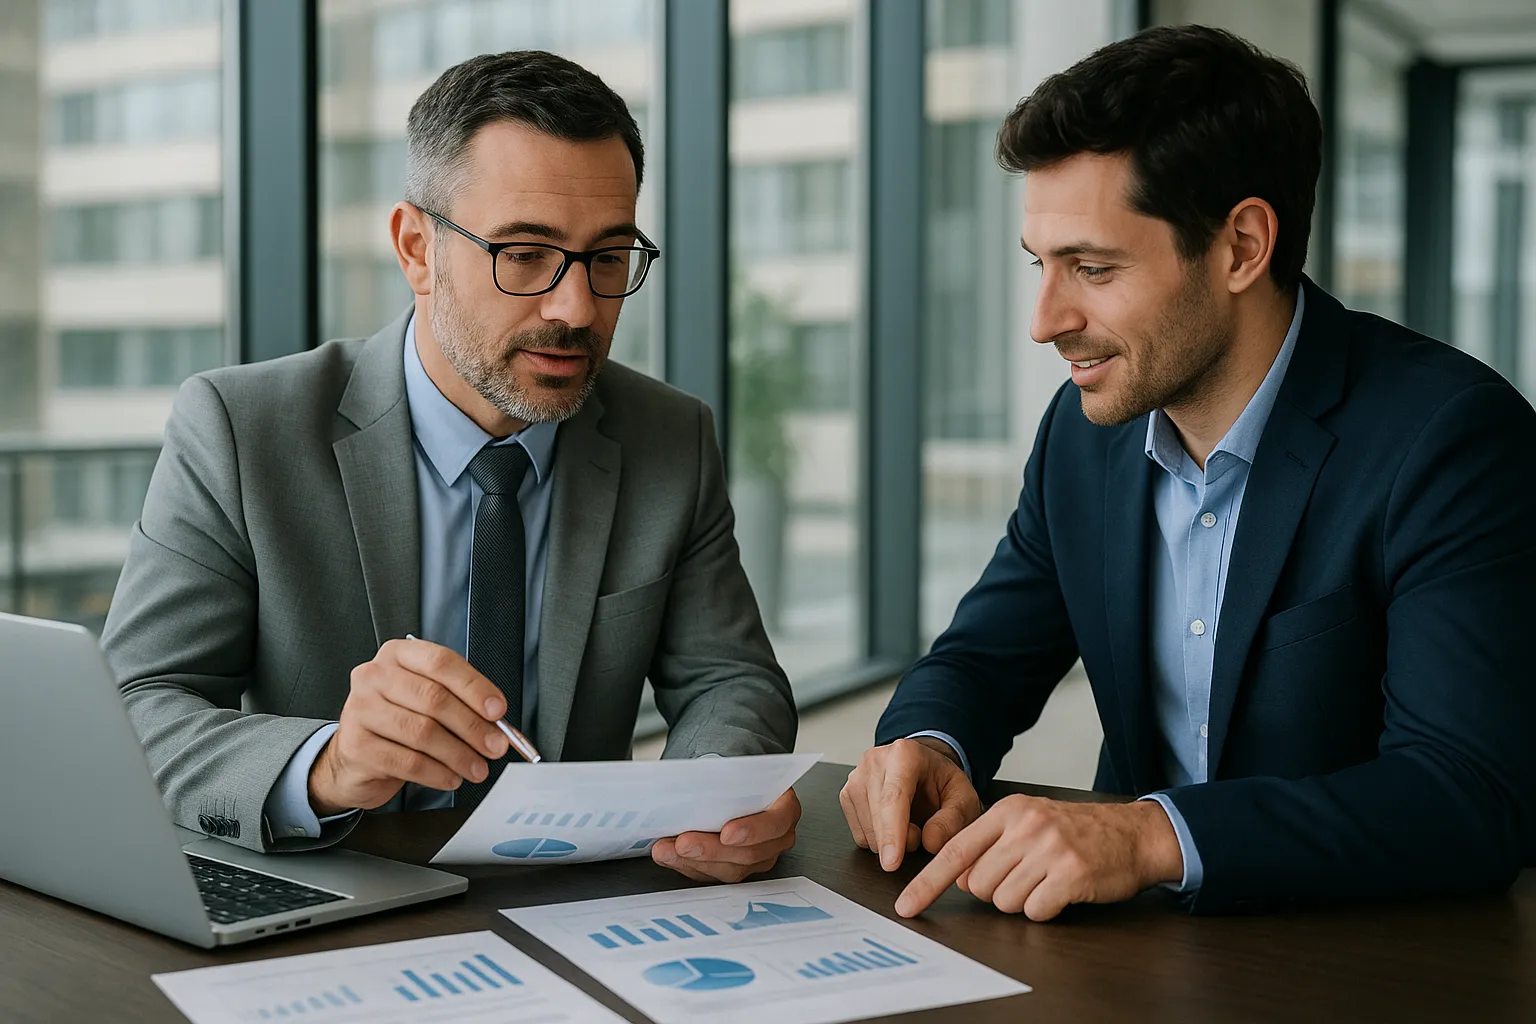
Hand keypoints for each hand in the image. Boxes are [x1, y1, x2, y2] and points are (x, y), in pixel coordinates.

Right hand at [309, 638, 511, 814]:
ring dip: (459, 754)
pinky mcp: (356, 745)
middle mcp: (374, 676)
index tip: (497, 710)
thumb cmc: (399, 720)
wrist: (358, 755)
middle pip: (434, 698)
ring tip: (477, 767)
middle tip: (495, 746)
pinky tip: (451, 777)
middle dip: (472, 726)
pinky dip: (437, 773)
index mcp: (398, 655)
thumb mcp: (427, 700)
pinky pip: (408, 762)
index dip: (474, 687)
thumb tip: (497, 724)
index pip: (441, 663)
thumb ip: (461, 703)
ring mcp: (360, 709)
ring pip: (422, 732)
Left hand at [651, 788, 800, 882]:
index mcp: (785, 809)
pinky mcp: (734, 868)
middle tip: (684, 843)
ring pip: (728, 869)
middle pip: (747, 854)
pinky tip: (668, 855)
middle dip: (711, 850)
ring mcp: (757, 858)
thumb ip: (727, 779)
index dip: (752, 831)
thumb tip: (698, 783)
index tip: (726, 833)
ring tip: (666, 850)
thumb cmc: (742, 778)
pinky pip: (712, 874)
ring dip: (693, 861)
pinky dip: (687, 865)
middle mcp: (776, 839)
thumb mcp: (741, 770)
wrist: (738, 786)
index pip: (775, 824)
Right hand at [840, 737, 982, 870]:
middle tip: (921, 836)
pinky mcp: (846, 795)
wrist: (925, 770)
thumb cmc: (942, 783)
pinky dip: (878, 841)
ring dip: (890, 843)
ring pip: (867, 831)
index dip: (892, 833)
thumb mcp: (964, 799)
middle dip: (900, 842)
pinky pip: (859, 835)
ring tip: (909, 825)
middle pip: (878, 818)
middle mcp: (875, 760)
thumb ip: (953, 820)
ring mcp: (856, 776)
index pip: (894, 798)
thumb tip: (931, 842)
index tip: (892, 862)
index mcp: (905, 754)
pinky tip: (892, 826)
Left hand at [893, 795, 1183, 920]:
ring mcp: (1048, 850)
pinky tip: (1061, 890)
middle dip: (996, 890)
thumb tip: (960, 878)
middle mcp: (1025, 826)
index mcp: (1008, 811)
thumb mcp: (1028, 823)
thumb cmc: (1075, 832)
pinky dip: (1045, 909)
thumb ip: (989, 845)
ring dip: (1022, 900)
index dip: (927, 883)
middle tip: (1026, 875)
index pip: (954, 851)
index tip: (906, 906)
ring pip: (1004, 901)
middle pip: (979, 884)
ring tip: (1046, 879)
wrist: (1133, 834)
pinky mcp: (1071, 875)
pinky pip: (1035, 911)